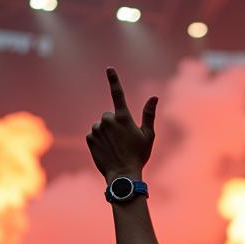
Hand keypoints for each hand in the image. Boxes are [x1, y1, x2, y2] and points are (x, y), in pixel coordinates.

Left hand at [87, 67, 157, 185]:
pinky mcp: (89, 138)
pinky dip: (99, 140)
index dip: (114, 80)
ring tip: (115, 147)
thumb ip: (149, 115)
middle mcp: (108, 120)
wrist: (123, 175)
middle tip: (123, 141)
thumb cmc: (138, 156)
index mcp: (123, 118)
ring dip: (107, 133)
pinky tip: (107, 150)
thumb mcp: (148, 136)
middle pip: (109, 116)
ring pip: (101, 126)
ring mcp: (97, 129)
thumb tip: (155, 97)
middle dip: (115, 124)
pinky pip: (94, 134)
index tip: (109, 69)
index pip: (118, 94)